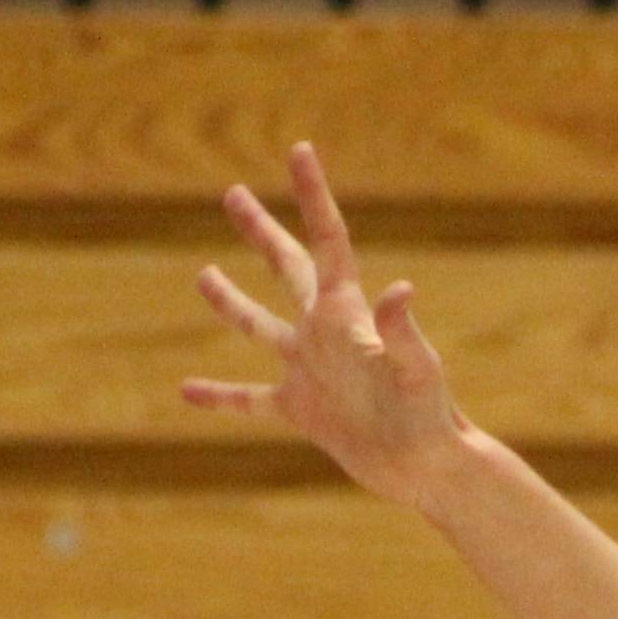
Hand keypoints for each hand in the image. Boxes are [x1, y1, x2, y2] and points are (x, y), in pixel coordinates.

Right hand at [186, 142, 475, 505]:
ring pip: (258, 327)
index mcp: (348, 313)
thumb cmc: (431, 417)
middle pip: (286, 268)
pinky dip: (219, 397)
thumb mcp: (417, 371)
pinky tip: (186, 391)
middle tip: (233, 194)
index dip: (313, 195)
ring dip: (230, 301)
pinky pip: (249, 400)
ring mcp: (310, 371)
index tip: (300, 150)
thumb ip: (402, 332)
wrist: (427, 469)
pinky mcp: (301, 410)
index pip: (327, 240)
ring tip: (203, 274)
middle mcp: (325, 333)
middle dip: (260, 231)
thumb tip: (401, 289)